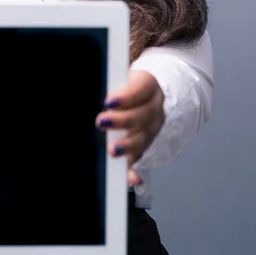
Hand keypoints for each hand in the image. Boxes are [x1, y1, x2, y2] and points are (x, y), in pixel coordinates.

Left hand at [96, 70, 164, 185]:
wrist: (149, 93)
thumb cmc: (129, 85)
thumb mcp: (122, 77)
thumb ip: (112, 83)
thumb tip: (101, 90)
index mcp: (149, 85)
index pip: (141, 89)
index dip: (126, 97)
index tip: (109, 102)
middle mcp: (154, 107)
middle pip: (143, 115)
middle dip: (123, 121)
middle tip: (102, 122)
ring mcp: (152, 127)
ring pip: (143, 138)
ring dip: (128, 146)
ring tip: (112, 150)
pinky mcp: (145, 143)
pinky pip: (139, 157)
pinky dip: (134, 169)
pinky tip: (131, 178)